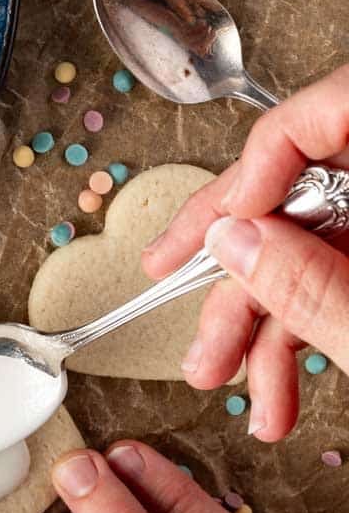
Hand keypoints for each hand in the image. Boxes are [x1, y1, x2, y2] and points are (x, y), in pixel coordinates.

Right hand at [143, 64, 348, 440]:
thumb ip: (317, 285)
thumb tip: (232, 245)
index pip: (311, 118)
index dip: (250, 176)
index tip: (210, 241)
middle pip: (298, 194)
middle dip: (238, 274)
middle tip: (181, 312)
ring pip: (314, 252)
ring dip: (263, 326)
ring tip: (228, 387)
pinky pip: (340, 284)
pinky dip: (307, 338)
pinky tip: (275, 394)